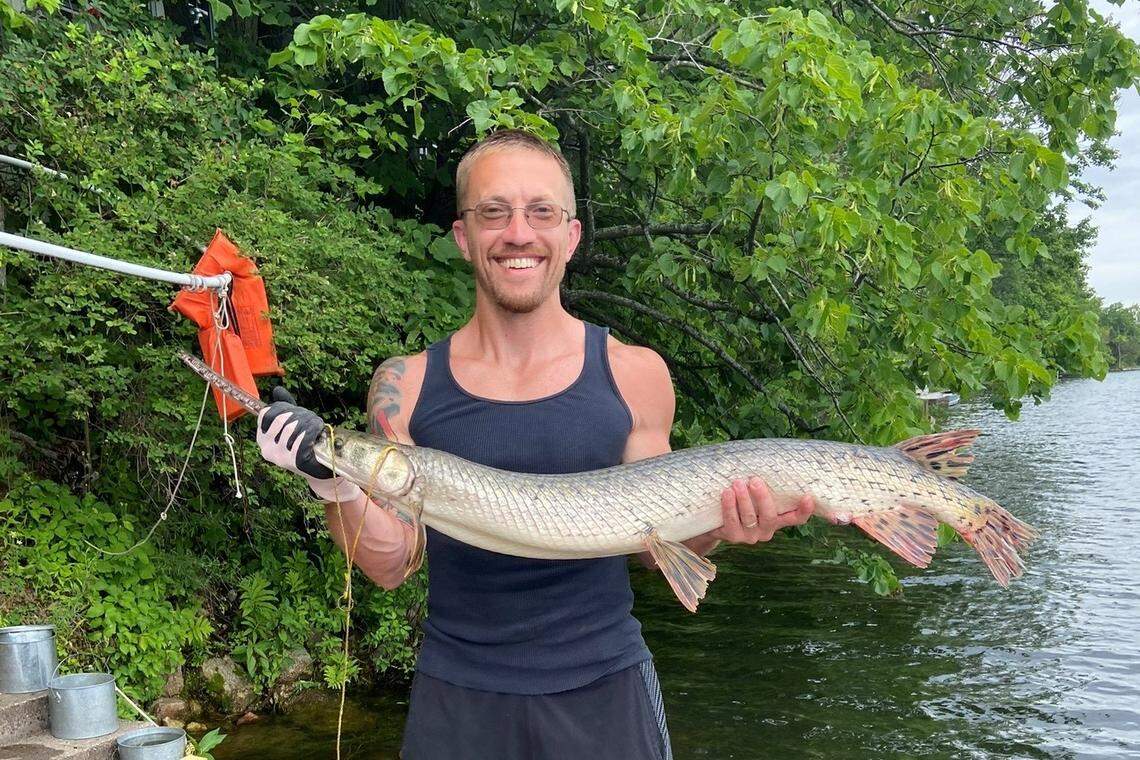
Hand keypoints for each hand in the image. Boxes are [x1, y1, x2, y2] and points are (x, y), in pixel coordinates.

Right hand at [256, 386, 362, 502]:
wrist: (317, 468)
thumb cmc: (303, 443)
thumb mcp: (291, 423)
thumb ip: (284, 407)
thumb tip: (277, 390)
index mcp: (262, 438)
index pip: (266, 413)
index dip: (283, 407)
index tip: (295, 410)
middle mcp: (266, 449)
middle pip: (282, 418)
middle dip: (300, 413)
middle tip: (311, 417)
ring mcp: (280, 457)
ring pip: (293, 427)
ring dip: (309, 421)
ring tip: (317, 423)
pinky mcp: (295, 462)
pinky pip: (303, 439)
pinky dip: (313, 431)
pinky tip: (318, 431)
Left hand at [711, 476, 813, 544]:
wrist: (717, 519)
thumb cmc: (742, 500)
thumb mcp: (756, 494)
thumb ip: (766, 485)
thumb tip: (771, 458)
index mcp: (778, 519)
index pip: (796, 518)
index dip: (804, 510)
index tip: (808, 496)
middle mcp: (767, 530)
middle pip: (770, 516)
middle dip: (762, 498)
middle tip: (755, 480)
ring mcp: (750, 536)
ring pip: (749, 518)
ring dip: (744, 499)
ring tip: (737, 482)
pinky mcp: (733, 536)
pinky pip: (732, 522)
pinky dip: (729, 506)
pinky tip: (726, 493)